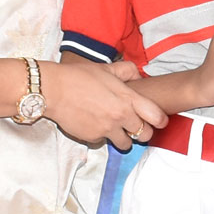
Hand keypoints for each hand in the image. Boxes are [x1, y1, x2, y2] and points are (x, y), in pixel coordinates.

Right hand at [41, 59, 167, 151]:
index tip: (158, 121)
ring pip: (126, 144)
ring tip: (114, 127)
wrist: (53, 90)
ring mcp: (107, 129)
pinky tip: (94, 124)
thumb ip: (127, 71)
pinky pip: (103, 142)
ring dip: (123, 138)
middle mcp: (120, 116)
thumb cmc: (79, 77)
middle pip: (144, 135)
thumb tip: (139, 76)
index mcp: (127, 98)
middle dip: (142, 132)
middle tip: (135, 127)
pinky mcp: (93, 138)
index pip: (156, 117)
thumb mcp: (106, 68)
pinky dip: (102, 136)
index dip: (160, 121)